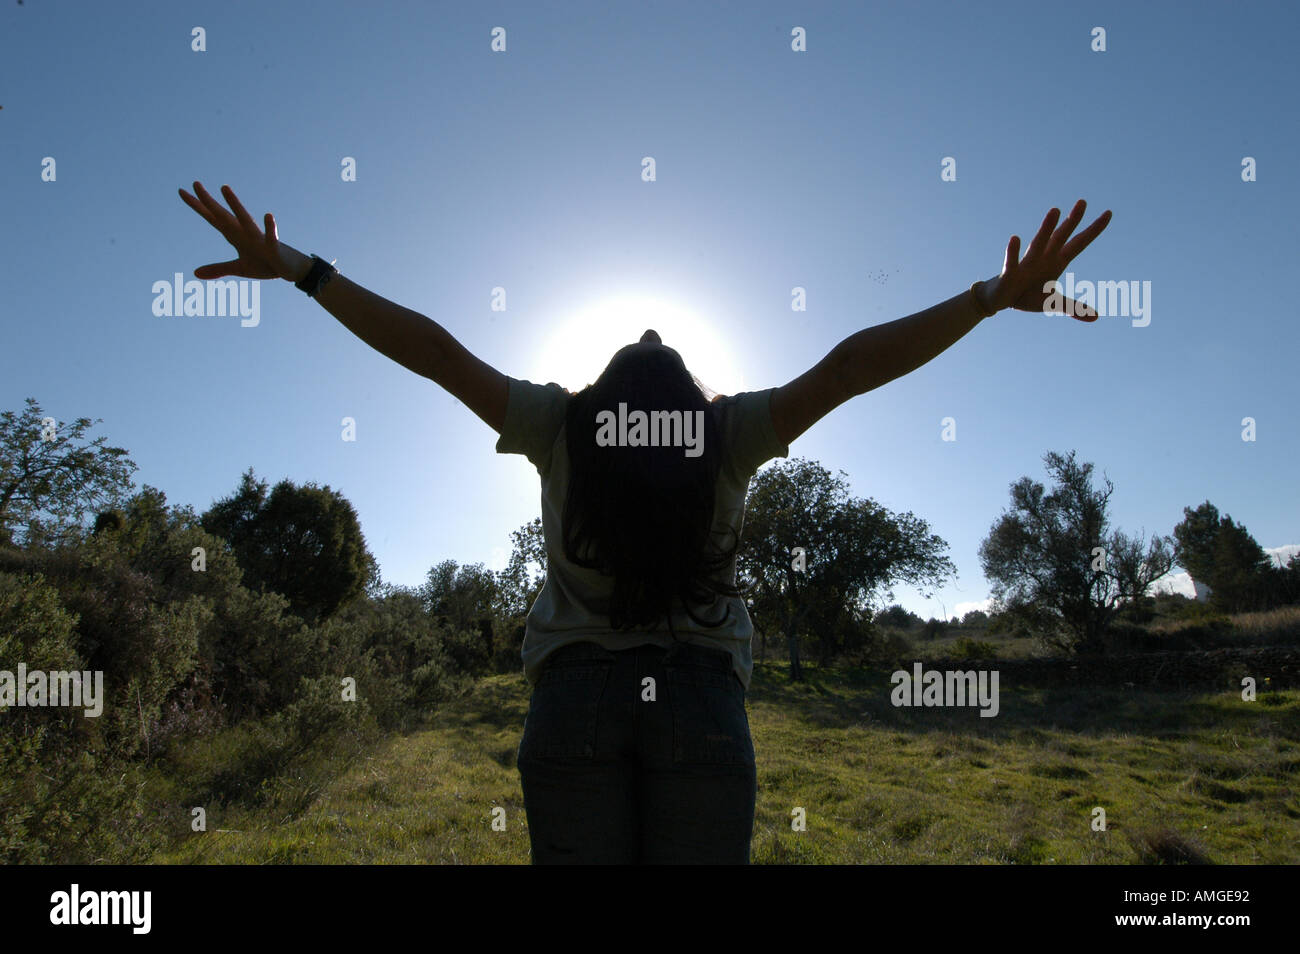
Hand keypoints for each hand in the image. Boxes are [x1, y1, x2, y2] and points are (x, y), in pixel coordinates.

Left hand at [178, 181, 305, 280]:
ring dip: (234, 204)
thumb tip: (195, 273)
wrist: (290, 269)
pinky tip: (268, 215)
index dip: (197, 206)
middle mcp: (244, 232)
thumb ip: (218, 268)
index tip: (182, 192)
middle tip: (195, 183)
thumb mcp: (239, 269)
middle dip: (209, 201)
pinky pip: (270, 236)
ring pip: (244, 219)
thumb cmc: (266, 264)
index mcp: (235, 235)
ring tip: (224, 188)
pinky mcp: (272, 246)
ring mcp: (258, 238)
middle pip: (222, 215)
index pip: (212, 218)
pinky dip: (269, 227)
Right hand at [982, 199, 1112, 320]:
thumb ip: (1075, 308)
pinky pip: (1013, 261)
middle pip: (1061, 236)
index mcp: (1057, 261)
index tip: (1109, 213)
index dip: (1093, 230)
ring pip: (1039, 242)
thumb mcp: (1054, 303)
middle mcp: (1044, 256)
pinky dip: (1014, 251)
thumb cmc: (1028, 295)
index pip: (1079, 243)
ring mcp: (1027, 263)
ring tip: (1055, 210)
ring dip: (1047, 228)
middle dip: (1072, 221)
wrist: (1001, 299)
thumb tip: (1097, 318)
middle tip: (1083, 202)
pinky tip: (1015, 238)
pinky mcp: (1010, 273)